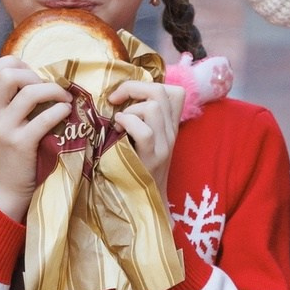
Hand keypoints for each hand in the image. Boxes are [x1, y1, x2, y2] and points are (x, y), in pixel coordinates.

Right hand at [0, 56, 69, 223]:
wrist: (1, 191)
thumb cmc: (6, 153)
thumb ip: (9, 101)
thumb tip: (39, 78)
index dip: (15, 64)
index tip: (32, 76)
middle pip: (8, 74)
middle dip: (34, 74)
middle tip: (48, 88)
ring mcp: (4, 129)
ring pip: (29, 93)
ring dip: (53, 90)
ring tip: (64, 99)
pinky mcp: (20, 145)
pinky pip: (44, 119)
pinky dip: (60, 110)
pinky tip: (66, 113)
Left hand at [110, 76, 183, 198]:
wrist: (145, 205)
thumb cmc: (135, 170)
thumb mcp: (143, 142)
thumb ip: (140, 121)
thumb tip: (118, 98)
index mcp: (170, 127)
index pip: (175, 92)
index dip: (149, 84)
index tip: (128, 95)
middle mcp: (171, 133)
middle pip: (160, 91)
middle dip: (132, 88)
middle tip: (115, 99)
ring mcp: (164, 146)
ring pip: (153, 107)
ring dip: (129, 109)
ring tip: (118, 124)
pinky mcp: (152, 159)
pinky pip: (144, 131)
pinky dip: (127, 123)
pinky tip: (118, 131)